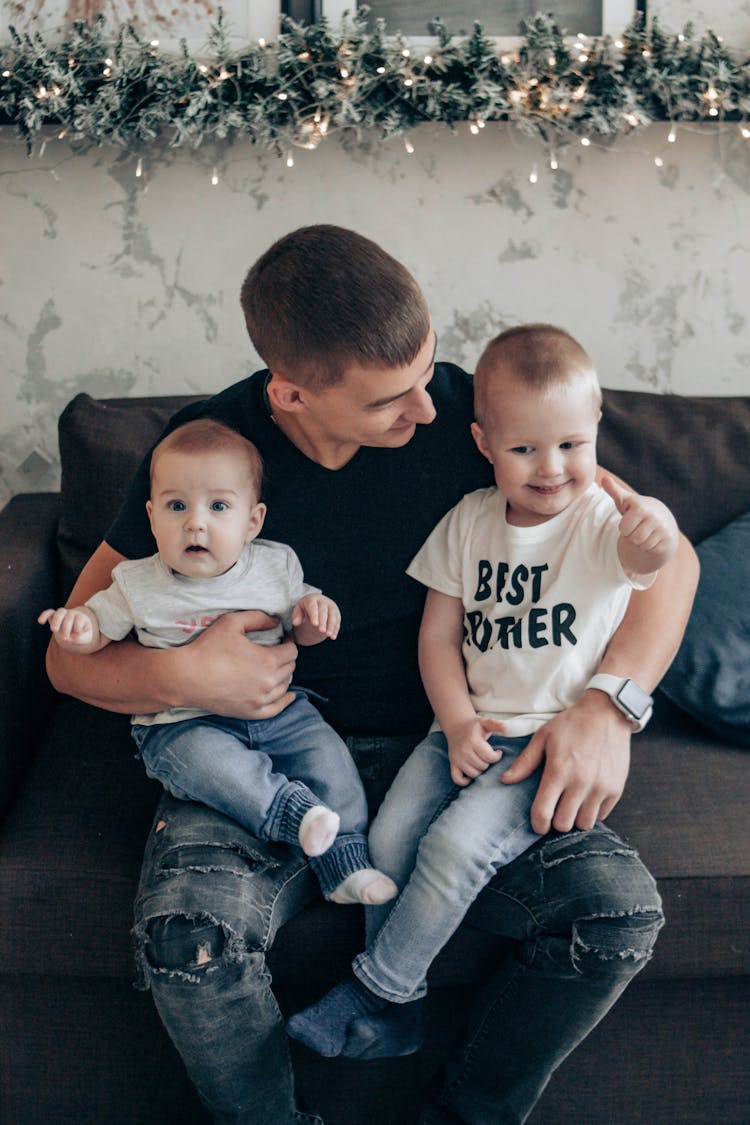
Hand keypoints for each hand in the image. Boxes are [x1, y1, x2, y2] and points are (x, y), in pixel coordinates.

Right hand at [38, 606, 96, 648]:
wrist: (74, 632)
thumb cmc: (81, 635)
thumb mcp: (85, 638)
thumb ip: (80, 639)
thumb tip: (71, 638)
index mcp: (81, 617)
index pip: (80, 619)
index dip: (78, 626)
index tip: (78, 633)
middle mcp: (72, 614)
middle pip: (69, 616)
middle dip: (66, 627)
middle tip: (65, 638)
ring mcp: (62, 614)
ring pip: (59, 613)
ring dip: (56, 621)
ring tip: (54, 630)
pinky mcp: (53, 616)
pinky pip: (48, 613)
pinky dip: (44, 615)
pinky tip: (40, 621)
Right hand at [182, 610, 297, 718]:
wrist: (186, 677)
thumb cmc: (207, 648)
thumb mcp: (232, 622)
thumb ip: (258, 618)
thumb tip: (276, 622)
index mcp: (268, 660)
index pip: (291, 651)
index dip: (289, 642)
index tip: (283, 639)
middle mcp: (269, 682)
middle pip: (290, 669)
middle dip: (286, 658)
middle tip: (277, 651)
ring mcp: (260, 700)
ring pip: (284, 687)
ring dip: (284, 676)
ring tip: (275, 668)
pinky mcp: (250, 712)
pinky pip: (276, 709)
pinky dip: (284, 701)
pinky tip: (288, 695)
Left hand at [292, 594, 340, 640]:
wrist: (317, 604)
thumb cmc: (305, 608)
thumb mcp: (299, 610)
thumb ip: (297, 616)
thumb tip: (295, 623)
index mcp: (312, 599)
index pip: (313, 607)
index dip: (314, 615)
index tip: (314, 624)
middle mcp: (323, 601)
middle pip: (324, 611)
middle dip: (323, 621)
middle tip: (321, 631)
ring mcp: (331, 606)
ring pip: (333, 616)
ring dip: (331, 626)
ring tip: (329, 635)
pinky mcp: (336, 613)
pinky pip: (337, 621)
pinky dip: (335, 629)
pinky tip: (333, 637)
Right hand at [446, 716, 506, 785]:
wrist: (456, 726)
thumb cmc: (473, 727)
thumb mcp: (485, 722)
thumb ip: (496, 724)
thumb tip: (506, 727)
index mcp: (473, 741)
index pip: (489, 757)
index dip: (497, 756)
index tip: (497, 752)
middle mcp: (464, 751)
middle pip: (482, 766)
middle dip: (488, 763)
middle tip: (488, 756)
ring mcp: (457, 759)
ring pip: (473, 774)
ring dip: (479, 771)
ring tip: (481, 762)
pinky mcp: (452, 764)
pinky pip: (457, 779)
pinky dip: (464, 781)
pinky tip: (470, 774)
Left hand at [501, 691, 630, 833]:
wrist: (607, 713)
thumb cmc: (571, 724)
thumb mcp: (543, 736)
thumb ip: (525, 761)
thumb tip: (506, 780)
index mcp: (559, 770)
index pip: (544, 812)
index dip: (538, 824)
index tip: (538, 825)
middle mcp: (581, 782)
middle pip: (564, 824)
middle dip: (556, 822)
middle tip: (555, 811)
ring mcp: (601, 787)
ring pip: (584, 823)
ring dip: (575, 819)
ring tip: (571, 806)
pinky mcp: (616, 788)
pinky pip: (602, 815)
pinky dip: (592, 812)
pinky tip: (586, 799)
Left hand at [601, 476, 678, 571]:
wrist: (663, 519)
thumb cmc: (638, 510)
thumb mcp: (626, 501)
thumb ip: (614, 491)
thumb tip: (604, 478)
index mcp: (641, 507)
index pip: (623, 529)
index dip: (625, 527)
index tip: (631, 520)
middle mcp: (654, 517)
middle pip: (633, 538)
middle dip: (632, 536)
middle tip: (639, 527)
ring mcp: (663, 529)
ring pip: (642, 545)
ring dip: (641, 542)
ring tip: (646, 532)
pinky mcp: (669, 540)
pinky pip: (651, 550)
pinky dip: (650, 547)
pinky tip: (654, 537)